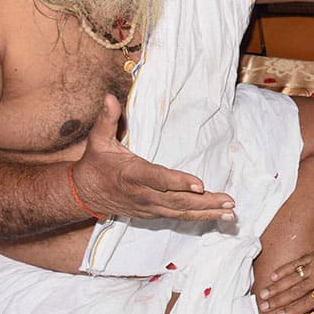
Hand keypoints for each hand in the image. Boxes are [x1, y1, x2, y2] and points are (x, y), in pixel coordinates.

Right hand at [70, 94, 235, 221]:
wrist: (83, 194)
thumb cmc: (96, 164)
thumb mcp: (98, 140)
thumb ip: (107, 119)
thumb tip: (110, 96)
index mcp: (132, 175)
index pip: (158, 179)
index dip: (179, 183)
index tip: (200, 185)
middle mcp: (143, 195)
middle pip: (177, 201)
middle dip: (205, 202)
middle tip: (229, 201)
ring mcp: (149, 207)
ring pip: (181, 212)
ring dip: (207, 212)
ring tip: (230, 212)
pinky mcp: (154, 213)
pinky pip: (178, 216)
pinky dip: (199, 217)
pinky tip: (217, 216)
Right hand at [258, 222, 313, 313]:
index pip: (306, 302)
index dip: (291, 310)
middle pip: (293, 291)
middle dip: (277, 300)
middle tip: (263, 307)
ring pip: (291, 278)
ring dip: (276, 287)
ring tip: (263, 294)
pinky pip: (296, 263)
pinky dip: (284, 269)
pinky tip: (274, 274)